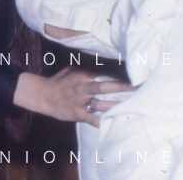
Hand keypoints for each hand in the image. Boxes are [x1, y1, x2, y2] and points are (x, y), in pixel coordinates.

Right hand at [13, 69, 134, 125]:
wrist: (43, 95)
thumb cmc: (61, 81)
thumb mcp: (74, 69)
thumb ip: (89, 66)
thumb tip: (107, 61)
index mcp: (83, 74)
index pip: (104, 72)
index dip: (120, 73)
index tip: (134, 73)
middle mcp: (83, 87)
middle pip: (106, 86)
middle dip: (123, 87)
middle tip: (139, 88)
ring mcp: (80, 102)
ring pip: (101, 104)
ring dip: (116, 105)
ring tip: (131, 106)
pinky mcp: (77, 114)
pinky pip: (92, 119)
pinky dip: (102, 121)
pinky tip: (113, 123)